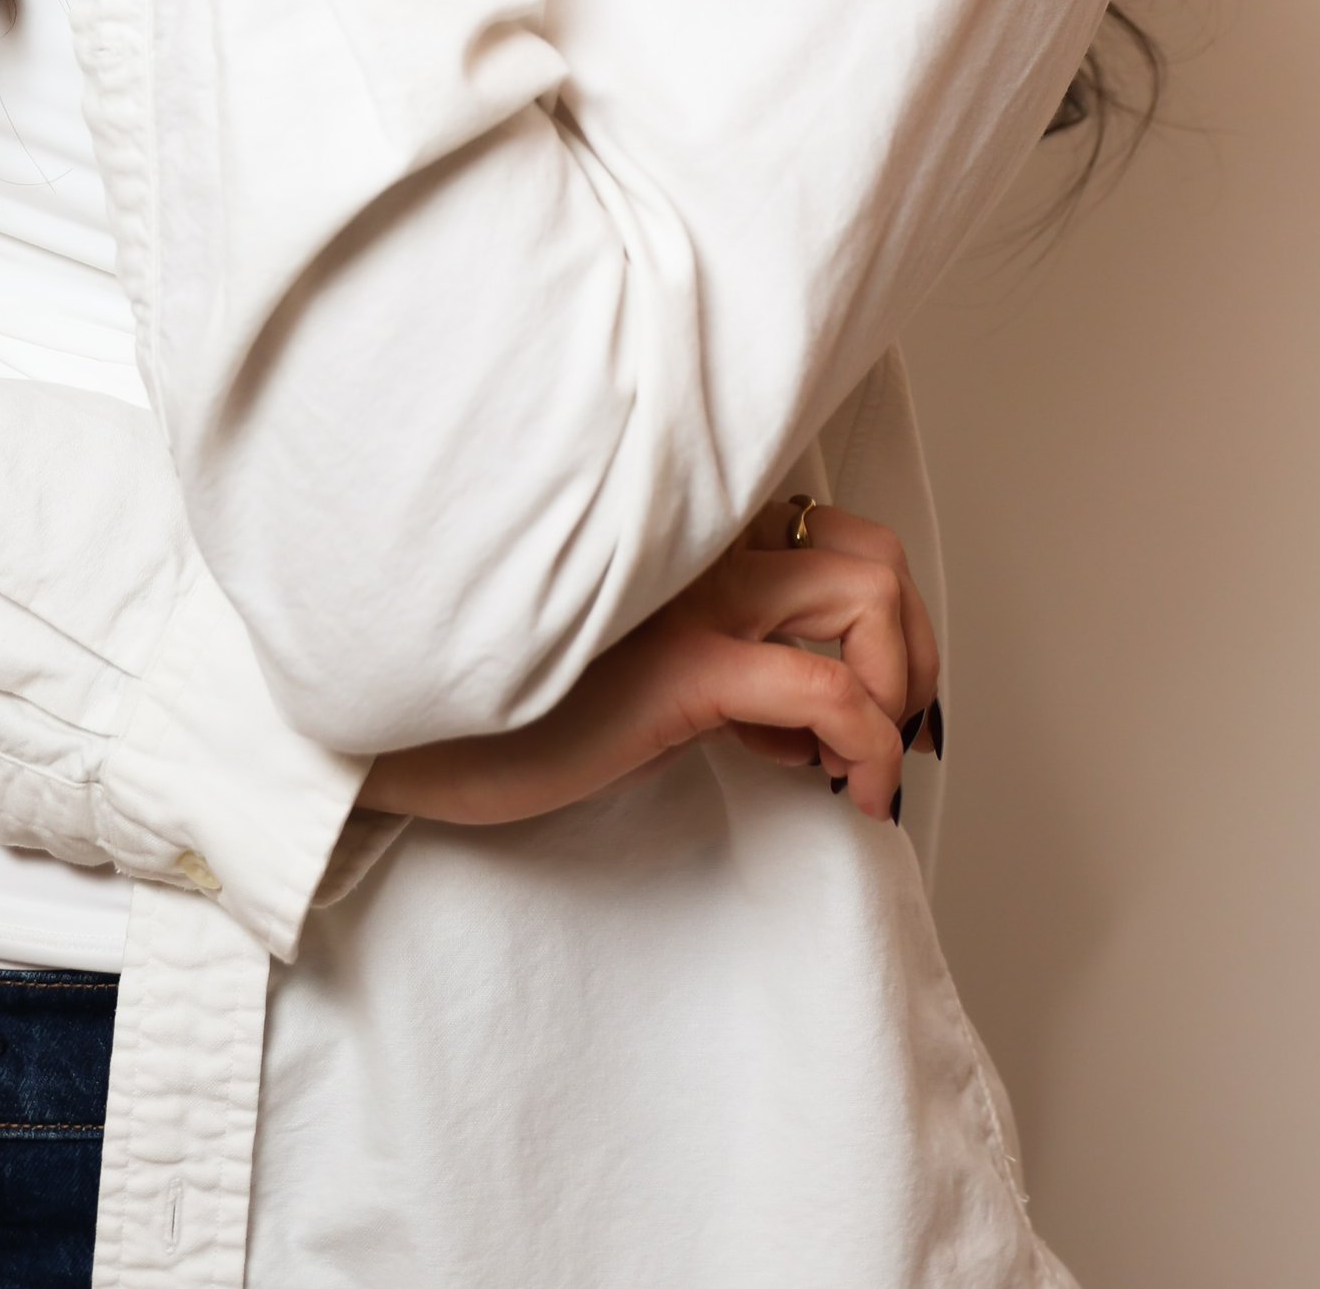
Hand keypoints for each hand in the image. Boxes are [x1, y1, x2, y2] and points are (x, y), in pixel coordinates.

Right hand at [358, 506, 942, 827]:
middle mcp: (700, 541)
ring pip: (871, 599)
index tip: (868, 704)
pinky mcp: (683, 665)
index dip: (884, 620)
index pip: (836, 527)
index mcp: (687, 532)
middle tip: (885, 733)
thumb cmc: (511, 709)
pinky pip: (830, 692)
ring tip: (855, 766)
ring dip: (897, 695)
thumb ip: (712, 648)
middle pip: (876, 553)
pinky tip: (843, 793)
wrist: (406, 733)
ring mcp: (694, 596)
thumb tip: (801, 714)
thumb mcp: (630, 659)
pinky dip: (869, 747)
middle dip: (913, 652)